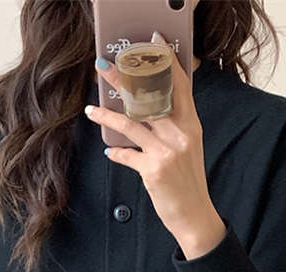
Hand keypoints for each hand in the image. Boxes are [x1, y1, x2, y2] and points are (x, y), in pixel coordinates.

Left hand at [86, 30, 226, 258]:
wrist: (195, 215)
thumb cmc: (188, 182)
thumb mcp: (189, 148)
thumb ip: (173, 127)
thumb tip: (147, 111)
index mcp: (191, 125)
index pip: (179, 85)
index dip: (165, 61)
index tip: (152, 42)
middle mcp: (181, 134)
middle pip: (149, 98)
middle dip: (123, 80)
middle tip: (104, 66)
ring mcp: (167, 152)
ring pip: (131, 124)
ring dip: (107, 115)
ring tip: (91, 109)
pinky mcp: (153, 171)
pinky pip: (127, 156)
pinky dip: (117, 154)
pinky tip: (110, 152)